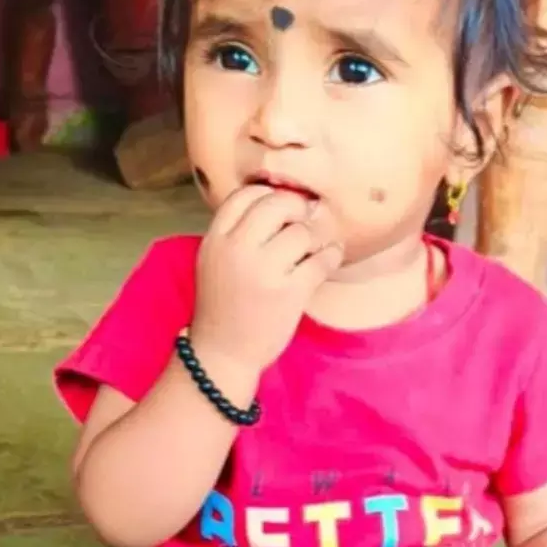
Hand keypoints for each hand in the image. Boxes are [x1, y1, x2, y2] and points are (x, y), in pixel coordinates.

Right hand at [189, 185, 343, 374]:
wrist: (222, 353)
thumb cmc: (223, 305)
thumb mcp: (215, 260)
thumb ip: (238, 232)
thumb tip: (282, 202)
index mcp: (215, 239)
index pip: (244, 195)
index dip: (269, 193)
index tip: (282, 206)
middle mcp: (238, 249)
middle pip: (276, 204)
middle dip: (297, 207)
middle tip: (306, 218)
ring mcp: (264, 271)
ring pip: (302, 232)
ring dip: (316, 236)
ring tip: (316, 246)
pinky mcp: (290, 292)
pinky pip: (321, 259)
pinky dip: (331, 254)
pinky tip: (331, 256)